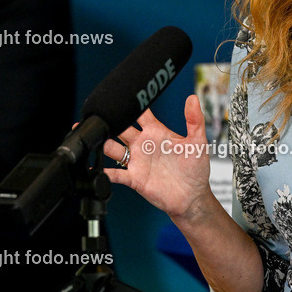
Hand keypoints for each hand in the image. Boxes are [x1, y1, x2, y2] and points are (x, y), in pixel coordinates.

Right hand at [101, 94, 213, 220]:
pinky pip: (113, 174)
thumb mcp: (197, 142)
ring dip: (102, 144)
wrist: (192, 196)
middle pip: (120, 128)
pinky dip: (102, 172)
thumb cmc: (195, 169)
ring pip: (112, 148)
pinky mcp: (133, 178)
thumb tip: (193, 99)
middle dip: (109, 121)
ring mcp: (136, 161)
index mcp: (156, 132)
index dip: (131, 103)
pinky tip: (94, 168)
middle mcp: (143, 144)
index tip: (121, 95)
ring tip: (93, 139)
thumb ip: (195, 120)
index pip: (140, 113)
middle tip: (100, 116)